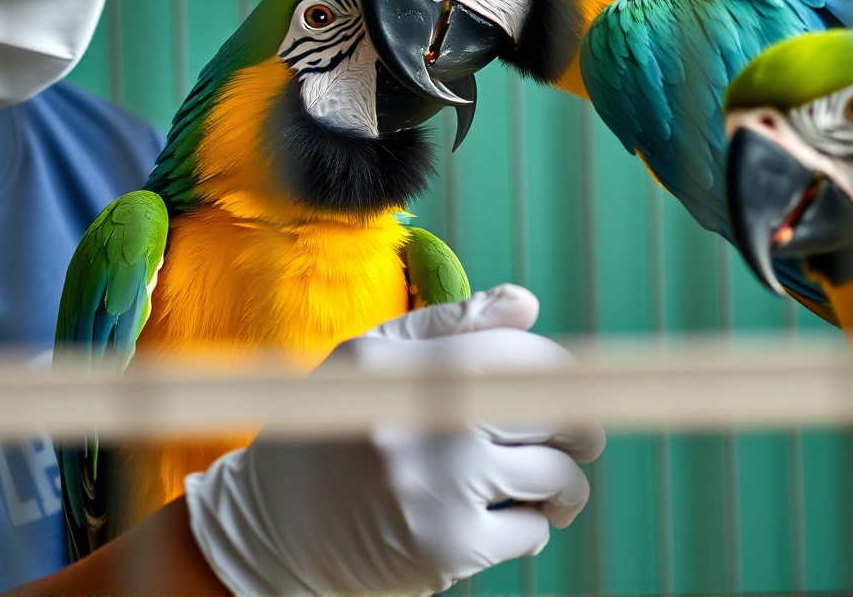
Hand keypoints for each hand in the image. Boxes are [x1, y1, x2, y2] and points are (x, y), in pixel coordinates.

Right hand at [183, 284, 604, 595]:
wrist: (272, 528)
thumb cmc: (333, 434)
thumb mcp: (371, 361)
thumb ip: (449, 326)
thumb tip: (526, 303)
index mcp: (412, 366)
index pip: (524, 355)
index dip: (560, 371)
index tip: (571, 389)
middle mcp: (429, 422)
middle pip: (554, 413)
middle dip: (581, 430)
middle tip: (579, 443)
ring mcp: (440, 489)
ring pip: (554, 477)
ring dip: (564, 487)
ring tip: (548, 491)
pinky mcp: (446, 548)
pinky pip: (529, 532)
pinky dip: (529, 529)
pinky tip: (502, 522)